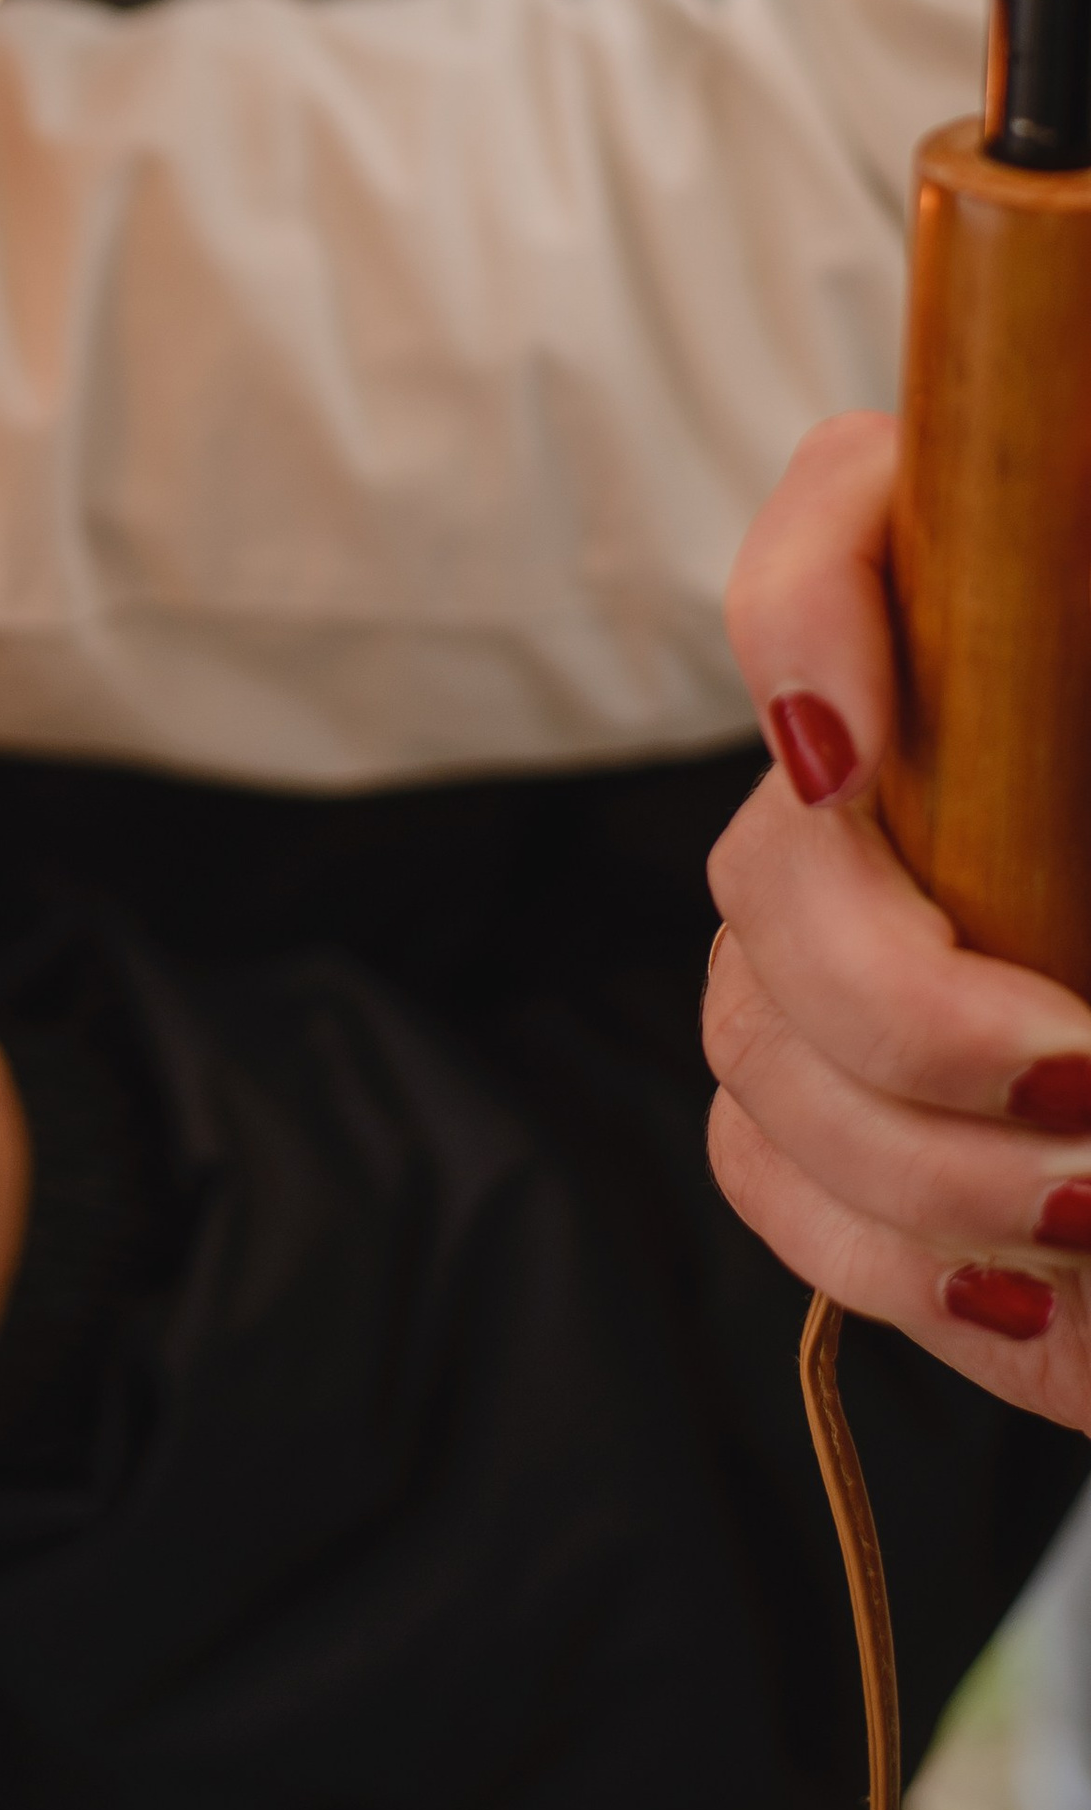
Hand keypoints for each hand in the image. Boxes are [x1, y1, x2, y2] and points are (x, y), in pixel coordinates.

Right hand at [706, 413, 1090, 1421]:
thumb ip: (1069, 780)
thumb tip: (920, 865)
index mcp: (1016, 630)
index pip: (842, 511)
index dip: (800, 621)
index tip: (846, 762)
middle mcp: (897, 761)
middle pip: (773, 853)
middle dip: (903, 1008)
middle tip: (1083, 1088)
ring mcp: (843, 929)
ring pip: (752, 1034)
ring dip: (923, 1166)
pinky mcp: (839, 1099)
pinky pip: (768, 1168)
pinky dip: (900, 1257)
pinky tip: (1039, 1299)